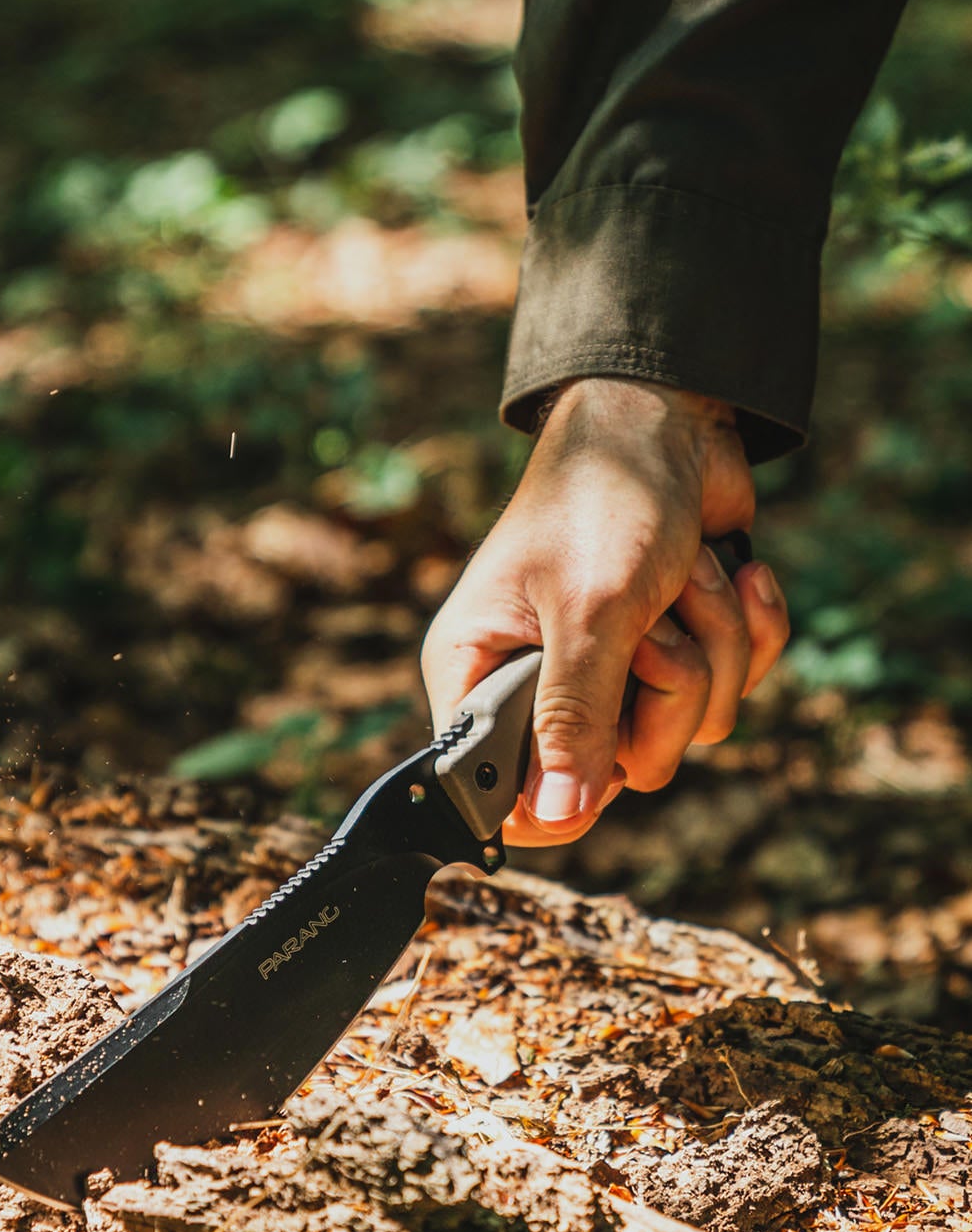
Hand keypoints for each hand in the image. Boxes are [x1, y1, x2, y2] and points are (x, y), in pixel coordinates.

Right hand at [421, 378, 789, 846]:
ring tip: (685, 577)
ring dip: (715, 646)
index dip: (557, 797)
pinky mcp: (678, 651)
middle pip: (623, 771)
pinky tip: (732, 574)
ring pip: (691, 729)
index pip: (500, 793)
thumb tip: (558, 815)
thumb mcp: (589, 611)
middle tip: (648, 627)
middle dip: (666, 694)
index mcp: (482, 677)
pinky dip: (749, 628)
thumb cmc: (603, 497)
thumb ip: (574, 718)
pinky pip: (735, 688)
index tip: (605, 762)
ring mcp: (615, 674)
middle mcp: (540, 685)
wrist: (674, 416)